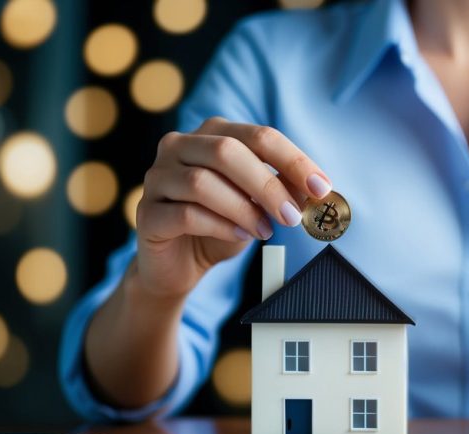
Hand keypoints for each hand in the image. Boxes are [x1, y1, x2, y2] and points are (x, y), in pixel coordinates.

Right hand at [135, 117, 332, 300]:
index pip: (259, 136)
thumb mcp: (260, 206)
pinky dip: (220, 225)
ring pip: (202, 182)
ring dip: (243, 209)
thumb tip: (316, 189)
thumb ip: (284, 191)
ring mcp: (157, 176)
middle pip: (227, 151)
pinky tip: (240, 236)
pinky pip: (184, 213)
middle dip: (268, 185)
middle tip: (293, 216)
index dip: (294, 161)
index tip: (322, 188)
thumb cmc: (221, 225)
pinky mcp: (146, 212)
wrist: (178, 264)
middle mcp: (179, 146)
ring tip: (264, 231)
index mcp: (213, 134)